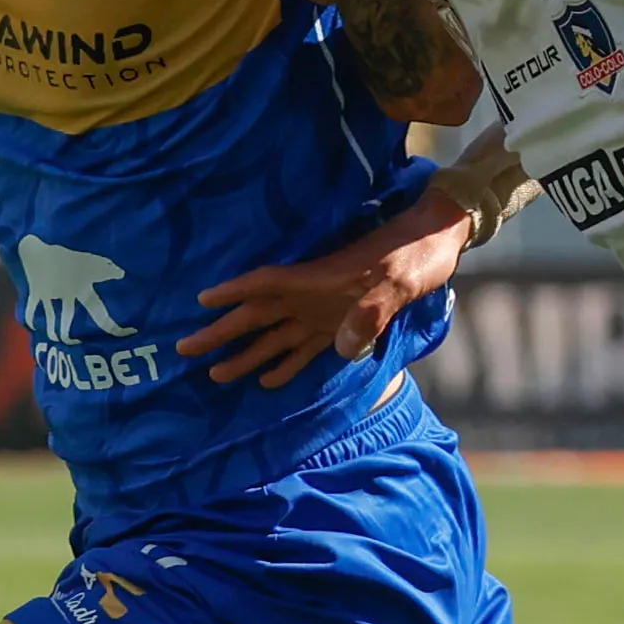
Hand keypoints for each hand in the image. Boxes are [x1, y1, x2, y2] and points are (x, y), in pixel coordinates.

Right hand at [179, 197, 478, 388]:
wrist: (437, 243)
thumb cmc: (416, 256)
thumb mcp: (398, 281)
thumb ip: (371, 312)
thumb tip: (342, 349)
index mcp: (320, 280)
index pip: (266, 285)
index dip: (234, 292)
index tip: (201, 300)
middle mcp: (314, 296)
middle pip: (259, 315)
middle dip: (222, 332)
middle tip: (186, 348)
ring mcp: (325, 310)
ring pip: (276, 336)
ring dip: (248, 354)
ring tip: (216, 373)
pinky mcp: (343, 322)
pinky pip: (306, 346)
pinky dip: (287, 363)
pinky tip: (270, 380)